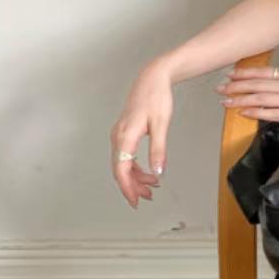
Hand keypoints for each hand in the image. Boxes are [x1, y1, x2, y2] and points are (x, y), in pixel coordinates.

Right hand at [110, 60, 174, 209]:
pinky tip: (148, 171)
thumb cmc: (156, 97)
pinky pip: (126, 154)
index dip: (127, 188)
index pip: (121, 169)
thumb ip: (158, 150)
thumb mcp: (161, 125)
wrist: (153, 77)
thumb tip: (158, 172)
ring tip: (151, 187)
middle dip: (132, 186)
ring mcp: (119, 133)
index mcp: (125, 136)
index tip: (135, 201)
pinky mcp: (124, 131)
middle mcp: (118, 136)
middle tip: (147, 197)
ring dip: (135, 177)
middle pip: (120, 169)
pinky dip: (135, 166)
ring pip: (123, 163)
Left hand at [215, 66, 278, 126]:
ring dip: (241, 99)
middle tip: (219, 87)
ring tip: (225, 101)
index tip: (230, 73)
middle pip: (257, 85)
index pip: (263, 73)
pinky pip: (272, 114)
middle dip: (237, 86)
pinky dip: (256, 113)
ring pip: (260, 99)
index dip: (245, 74)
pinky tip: (243, 113)